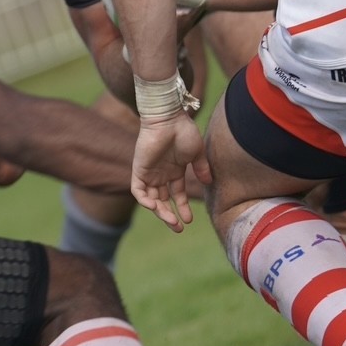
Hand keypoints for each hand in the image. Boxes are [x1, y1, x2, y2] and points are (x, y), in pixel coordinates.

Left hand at [130, 115, 210, 231]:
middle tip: (178, 228)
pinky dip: (144, 200)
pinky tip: (155, 207)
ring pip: (151, 199)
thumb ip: (201, 168)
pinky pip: (137, 190)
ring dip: (160, 212)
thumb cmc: (183, 131)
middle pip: (163, 200)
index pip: (176, 195)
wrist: (169, 118)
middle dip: (170, 215)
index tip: (189, 220)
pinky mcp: (139, 169)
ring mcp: (149, 172)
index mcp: (174, 170)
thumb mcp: (196, 153)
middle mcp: (161, 173)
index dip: (182, 208)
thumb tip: (208, 182)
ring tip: (171, 221)